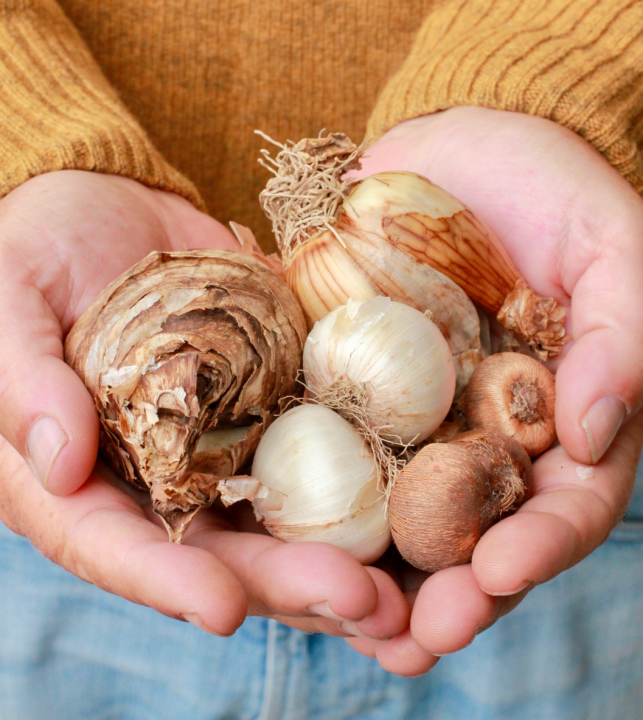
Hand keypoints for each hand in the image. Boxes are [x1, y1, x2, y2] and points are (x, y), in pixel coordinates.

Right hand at [0, 171, 408, 648]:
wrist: (104, 207)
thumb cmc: (34, 252)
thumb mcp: (9, 302)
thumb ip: (22, 380)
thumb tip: (58, 463)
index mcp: (78, 475)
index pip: (115, 546)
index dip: (168, 582)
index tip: (225, 608)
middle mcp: (157, 476)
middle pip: (221, 548)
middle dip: (287, 582)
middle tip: (360, 603)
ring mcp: (221, 442)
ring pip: (280, 516)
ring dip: (341, 555)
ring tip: (403, 588)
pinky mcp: (270, 402)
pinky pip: (318, 446)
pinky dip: (362, 479)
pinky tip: (414, 503)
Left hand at [343, 106, 642, 670]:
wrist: (457, 152)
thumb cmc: (548, 191)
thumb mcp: (611, 247)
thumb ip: (620, 337)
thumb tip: (596, 435)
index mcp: (557, 419)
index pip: (564, 502)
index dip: (539, 545)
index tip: (500, 573)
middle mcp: (484, 435)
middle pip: (475, 534)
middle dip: (450, 593)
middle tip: (414, 640)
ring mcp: (414, 419)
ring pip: (400, 515)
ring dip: (377, 576)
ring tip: (352, 628)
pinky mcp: (348, 390)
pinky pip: (330, 452)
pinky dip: (314, 502)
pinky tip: (284, 542)